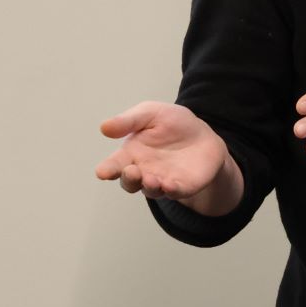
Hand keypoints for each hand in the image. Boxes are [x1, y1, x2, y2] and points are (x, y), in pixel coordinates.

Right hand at [96, 101, 241, 213]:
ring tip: (150, 179)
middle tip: (131, 171)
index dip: (107, 169)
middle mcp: (143, 171)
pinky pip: (175, 193)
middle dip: (128, 179)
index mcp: (131, 154)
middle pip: (130, 182)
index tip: (102, 172)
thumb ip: (128, 121)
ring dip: (149, 186)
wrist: (203, 134)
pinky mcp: (182, 187)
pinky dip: (171, 191)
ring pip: (151, 190)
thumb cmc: (171, 123)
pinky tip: (169, 185)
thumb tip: (104, 127)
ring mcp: (162, 181)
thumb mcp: (150, 113)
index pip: (114, 165)